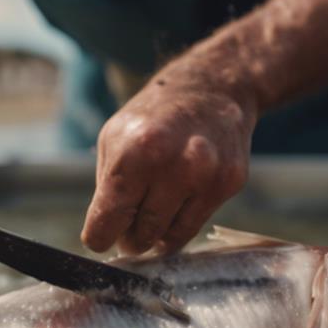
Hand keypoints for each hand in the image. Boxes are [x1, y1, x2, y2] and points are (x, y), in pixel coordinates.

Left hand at [81, 70, 256, 254]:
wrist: (212, 88)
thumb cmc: (153, 117)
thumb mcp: (113, 140)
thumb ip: (107, 191)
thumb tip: (105, 236)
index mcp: (135, 153)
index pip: (107, 224)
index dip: (99, 236)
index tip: (99, 237)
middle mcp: (174, 166)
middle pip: (140, 236)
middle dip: (129, 237)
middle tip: (128, 224)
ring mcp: (206, 176)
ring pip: (168, 239)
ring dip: (154, 235)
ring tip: (151, 212)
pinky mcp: (229, 184)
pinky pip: (194, 227)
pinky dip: (178, 224)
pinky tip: (174, 204)